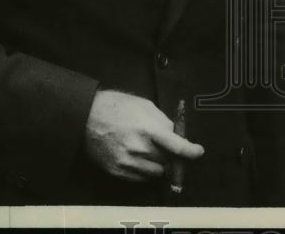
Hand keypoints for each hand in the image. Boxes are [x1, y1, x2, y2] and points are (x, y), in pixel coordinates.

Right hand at [84, 89, 203, 181]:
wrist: (87, 117)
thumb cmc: (117, 107)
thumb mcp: (145, 106)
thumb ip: (163, 121)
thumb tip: (177, 135)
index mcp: (148, 129)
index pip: (177, 146)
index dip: (191, 151)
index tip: (198, 152)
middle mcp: (138, 148)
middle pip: (168, 161)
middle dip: (171, 155)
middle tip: (166, 146)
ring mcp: (127, 162)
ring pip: (156, 172)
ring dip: (159, 164)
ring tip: (149, 150)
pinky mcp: (117, 171)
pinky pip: (141, 178)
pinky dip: (145, 170)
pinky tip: (138, 157)